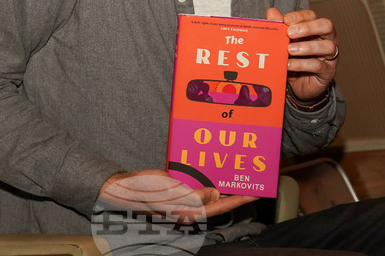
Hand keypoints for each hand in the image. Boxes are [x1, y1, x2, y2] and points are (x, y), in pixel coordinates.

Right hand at [97, 169, 256, 222]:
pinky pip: (200, 187)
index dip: (240, 199)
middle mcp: (191, 209)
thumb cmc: (146, 190)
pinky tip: (217, 171)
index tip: (257, 192)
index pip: (222, 207)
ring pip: (212, 194)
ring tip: (240, 175)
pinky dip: (210, 180)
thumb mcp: (172, 192)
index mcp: (190, 212)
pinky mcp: (181, 193)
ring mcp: (186, 201)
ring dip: (225, 185)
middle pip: (220, 202)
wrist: (127, 187)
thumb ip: (195, 195)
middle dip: (236, 192)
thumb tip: (216, 194)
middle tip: (253, 181)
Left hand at [267, 7, 337, 102]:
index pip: (312, 16)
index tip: (286, 20)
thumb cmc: (294, 58)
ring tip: (289, 50)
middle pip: (326, 26)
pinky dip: (303, 64)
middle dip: (308, 27)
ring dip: (307, 47)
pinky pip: (319, 66)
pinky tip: (289, 64)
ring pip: (327, 46)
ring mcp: (330, 56)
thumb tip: (271, 12)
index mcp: (317, 28)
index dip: (300, 16)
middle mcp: (328, 39)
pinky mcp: (328, 72)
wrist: (298, 85)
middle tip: (290, 33)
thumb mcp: (285, 42)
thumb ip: (279, 27)